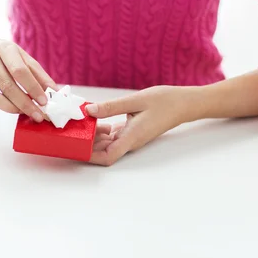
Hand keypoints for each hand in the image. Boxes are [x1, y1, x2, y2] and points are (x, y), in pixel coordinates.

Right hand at [0, 38, 55, 121]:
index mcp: (5, 48)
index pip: (20, 71)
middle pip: (7, 85)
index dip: (33, 88)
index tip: (44, 102)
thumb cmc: (5, 57)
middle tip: (37, 114)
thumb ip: (39, 75)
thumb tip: (55, 93)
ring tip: (20, 111)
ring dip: (8, 107)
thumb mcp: (23, 58)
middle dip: (24, 103)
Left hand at [86, 86, 205, 165]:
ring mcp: (131, 137)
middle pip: (104, 152)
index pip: (107, 156)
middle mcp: (130, 141)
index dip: (90, 156)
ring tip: (82, 121)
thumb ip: (111, 107)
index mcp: (132, 137)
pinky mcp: (132, 131)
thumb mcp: (136, 100)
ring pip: (107, 143)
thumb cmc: (165, 101)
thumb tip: (89, 111)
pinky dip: (103, 129)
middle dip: (87, 144)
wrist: (184, 103)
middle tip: (73, 130)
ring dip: (94, 136)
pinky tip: (96, 117)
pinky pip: (114, 135)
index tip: (76, 147)